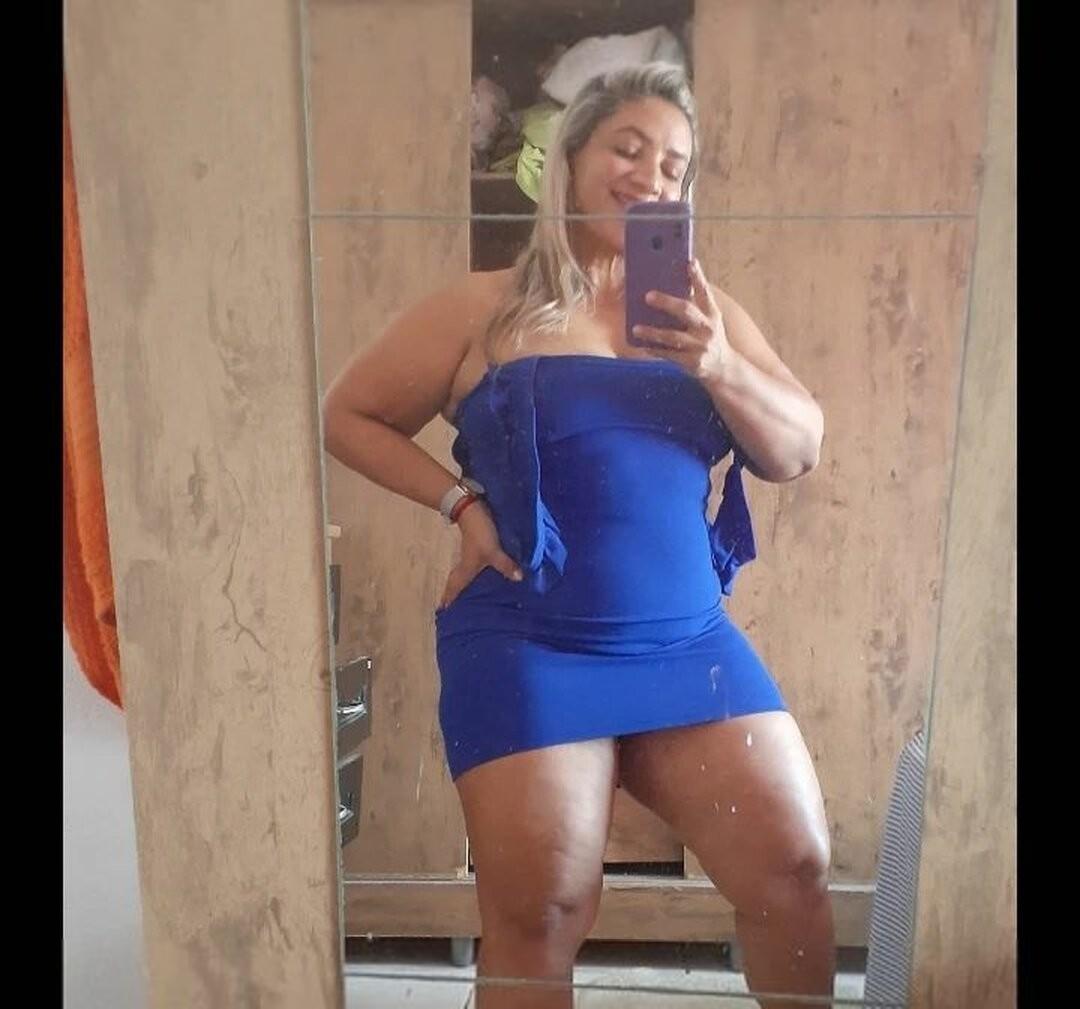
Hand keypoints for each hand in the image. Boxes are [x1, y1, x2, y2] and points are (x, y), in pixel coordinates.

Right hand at [439, 500, 522, 609]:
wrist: (472, 509)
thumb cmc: (479, 533)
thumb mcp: (493, 551)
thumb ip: (505, 565)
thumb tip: (519, 579)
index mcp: (466, 569)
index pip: (454, 587)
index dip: (448, 598)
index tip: (442, 610)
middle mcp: (465, 564)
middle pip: (457, 582)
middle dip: (454, 594)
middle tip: (454, 608)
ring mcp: (470, 555)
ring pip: (465, 574)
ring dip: (464, 584)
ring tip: (470, 597)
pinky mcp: (477, 547)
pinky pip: (474, 566)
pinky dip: (475, 573)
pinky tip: (484, 576)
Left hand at [631, 259, 731, 378]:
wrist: (724, 368)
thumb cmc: (710, 338)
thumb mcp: (709, 320)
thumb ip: (695, 307)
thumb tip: (669, 289)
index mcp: (712, 314)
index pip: (705, 291)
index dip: (698, 277)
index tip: (690, 262)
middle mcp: (707, 328)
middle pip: (686, 310)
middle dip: (666, 302)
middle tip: (648, 296)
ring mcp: (701, 346)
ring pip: (673, 337)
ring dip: (653, 332)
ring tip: (636, 328)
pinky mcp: (693, 362)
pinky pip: (670, 355)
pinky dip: (655, 350)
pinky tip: (643, 345)